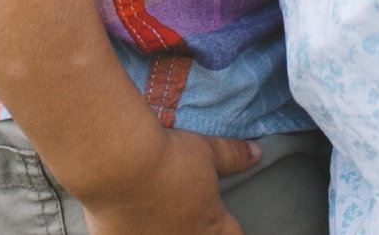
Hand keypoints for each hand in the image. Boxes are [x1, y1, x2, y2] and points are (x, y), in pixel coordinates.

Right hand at [79, 129, 258, 234]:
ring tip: (159, 219)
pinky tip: (128, 223)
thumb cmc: (167, 156)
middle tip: (188, 217)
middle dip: (200, 231)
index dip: (232, 232)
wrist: (121, 164)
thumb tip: (257, 153)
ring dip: (164, 231)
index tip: (228, 227)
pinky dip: (131, 230)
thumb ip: (232, 155)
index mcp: (210, 222)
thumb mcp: (206, 151)